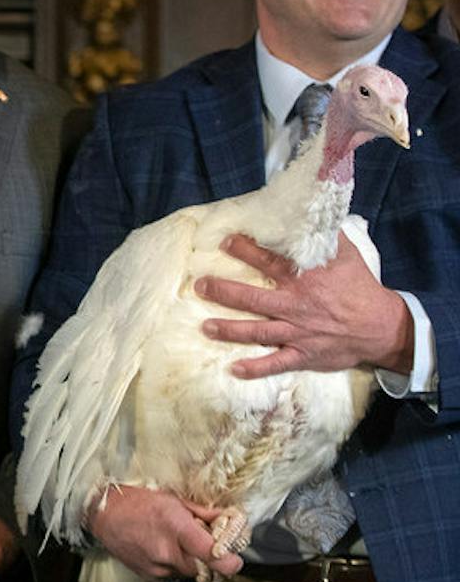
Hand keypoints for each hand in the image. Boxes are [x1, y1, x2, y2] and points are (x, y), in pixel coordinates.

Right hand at [88, 485, 242, 581]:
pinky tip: (160, 549)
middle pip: (206, 569)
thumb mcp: (173, 499)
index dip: (231, 561)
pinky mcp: (149, 576)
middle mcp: (168, 552)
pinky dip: (173, 565)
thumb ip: (204, 514)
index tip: (233, 557)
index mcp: (177, 528)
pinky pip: (173, 575)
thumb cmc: (138, 501)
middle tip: (203, 544)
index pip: (215, 557)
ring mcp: (157, 567)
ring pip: (189, 573)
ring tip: (176, 543)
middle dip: (210, 560)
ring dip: (190, 562)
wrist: (102, 514)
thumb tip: (231, 520)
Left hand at [196, 233, 412, 377]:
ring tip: (205, 327)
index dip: (247, 251)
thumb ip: (325, 236)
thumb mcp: (347, 255)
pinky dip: (255, 368)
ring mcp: (298, 333)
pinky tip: (234, 370)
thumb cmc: (360, 287)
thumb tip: (311, 210)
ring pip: (257, 331)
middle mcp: (297, 306)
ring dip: (229, 330)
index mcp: (305, 280)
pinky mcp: (304, 355)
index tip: (225, 242)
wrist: (382, 327)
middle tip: (200, 286)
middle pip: (253, 299)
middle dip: (223, 292)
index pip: (270, 262)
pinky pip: (276, 363)